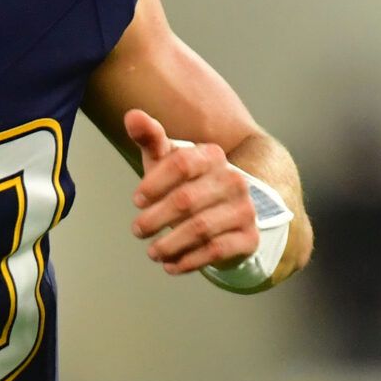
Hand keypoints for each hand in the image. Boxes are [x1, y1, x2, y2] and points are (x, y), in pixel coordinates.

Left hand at [125, 108, 259, 275]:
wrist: (228, 215)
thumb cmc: (187, 184)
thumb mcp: (166, 162)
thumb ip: (150, 138)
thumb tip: (132, 115)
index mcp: (212, 156)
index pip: (180, 163)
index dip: (154, 183)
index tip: (136, 200)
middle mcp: (233, 180)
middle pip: (186, 200)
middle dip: (155, 219)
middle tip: (137, 230)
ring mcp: (245, 209)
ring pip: (200, 229)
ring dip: (169, 244)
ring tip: (152, 252)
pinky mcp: (249, 237)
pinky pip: (216, 251)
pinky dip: (189, 261)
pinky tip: (171, 266)